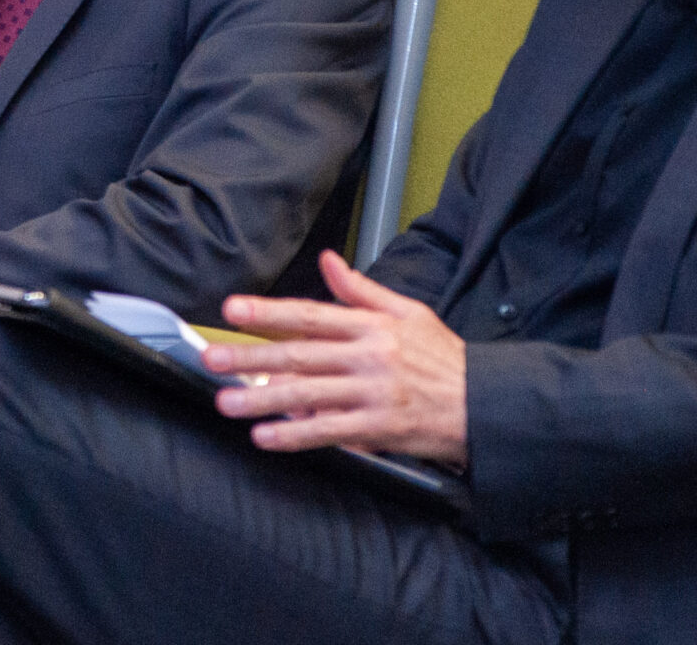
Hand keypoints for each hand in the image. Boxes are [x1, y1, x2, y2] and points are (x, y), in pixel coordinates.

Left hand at [204, 251, 467, 466]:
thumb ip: (361, 289)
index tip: (231, 309)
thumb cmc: (444, 357)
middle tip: (211, 357)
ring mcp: (372, 394)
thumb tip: (328, 260)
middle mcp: (368, 357)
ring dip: (262, 400)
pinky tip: (266, 437)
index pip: (309, 315)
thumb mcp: (408, 312)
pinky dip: (296, 434)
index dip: (268, 312)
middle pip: (299, 355)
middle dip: (251, 356)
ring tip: (226, 401)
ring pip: (307, 395)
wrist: (485, 404)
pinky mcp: (380, 428)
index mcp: (371, 326)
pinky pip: (330, 431)